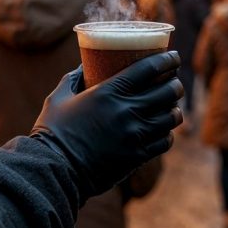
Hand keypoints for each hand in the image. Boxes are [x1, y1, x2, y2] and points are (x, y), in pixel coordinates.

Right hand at [31, 52, 183, 198]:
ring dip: (174, 109)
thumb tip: (83, 65)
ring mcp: (135, 135)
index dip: (168, 60)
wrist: (54, 171)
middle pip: (167, 91)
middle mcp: (126, 111)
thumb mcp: (58, 98)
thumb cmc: (52, 133)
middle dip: (176, 83)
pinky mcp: (137, 156)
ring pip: (171, 117)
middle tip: (173, 81)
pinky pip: (165, 141)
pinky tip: (163, 130)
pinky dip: (167, 134)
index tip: (174, 56)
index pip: (149, 69)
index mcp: (108, 92)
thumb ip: (73, 79)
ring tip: (171, 106)